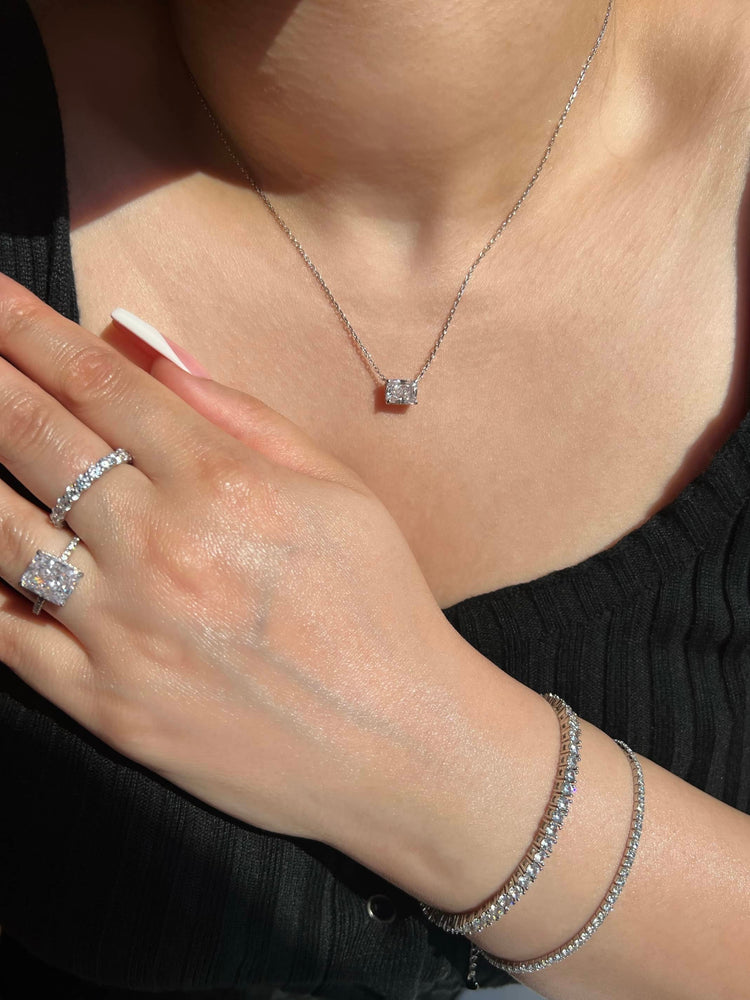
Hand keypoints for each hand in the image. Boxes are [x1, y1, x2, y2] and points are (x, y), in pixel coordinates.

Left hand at [0, 275, 495, 896]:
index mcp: (222, 484)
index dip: (28, 330)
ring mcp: (122, 630)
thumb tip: (157, 364)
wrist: (401, 745)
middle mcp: (159, 547)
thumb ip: (246, 420)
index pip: (98, 383)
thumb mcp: (340, 492)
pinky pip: (6, 635)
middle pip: (31, 436)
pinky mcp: (106, 705)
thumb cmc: (381, 609)